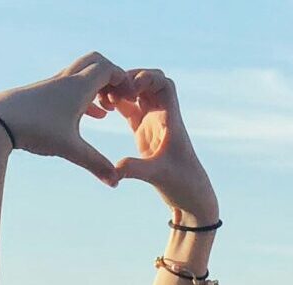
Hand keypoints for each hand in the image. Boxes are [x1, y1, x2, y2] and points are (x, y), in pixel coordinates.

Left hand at [0, 52, 126, 184]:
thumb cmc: (34, 130)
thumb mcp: (69, 149)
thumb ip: (95, 164)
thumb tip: (115, 183)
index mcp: (78, 87)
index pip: (109, 69)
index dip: (124, 81)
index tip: (131, 99)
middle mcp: (66, 80)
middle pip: (96, 62)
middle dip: (112, 77)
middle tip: (120, 97)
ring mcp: (52, 85)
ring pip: (81, 75)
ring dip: (98, 87)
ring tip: (108, 110)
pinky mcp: (42, 93)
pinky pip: (70, 86)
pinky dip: (84, 95)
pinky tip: (89, 116)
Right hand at [106, 69, 217, 221]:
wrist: (190, 196)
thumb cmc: (182, 184)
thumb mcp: (158, 175)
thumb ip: (136, 169)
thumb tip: (115, 168)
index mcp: (171, 119)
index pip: (165, 84)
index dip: (147, 78)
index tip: (129, 87)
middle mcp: (163, 116)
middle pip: (149, 82)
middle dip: (130, 78)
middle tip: (110, 89)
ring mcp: (153, 123)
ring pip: (138, 93)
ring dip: (122, 89)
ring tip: (102, 97)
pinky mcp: (144, 132)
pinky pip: (130, 109)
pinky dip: (118, 102)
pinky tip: (102, 106)